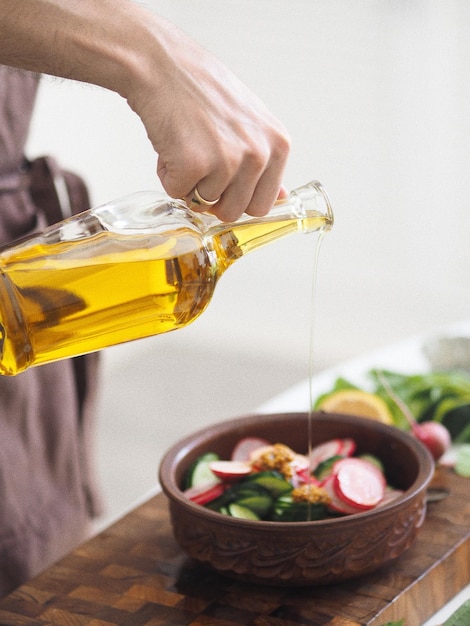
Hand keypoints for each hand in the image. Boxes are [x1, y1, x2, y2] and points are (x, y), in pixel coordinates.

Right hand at [124, 18, 289, 221]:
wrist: (163, 65)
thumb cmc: (203, 91)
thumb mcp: (251, 123)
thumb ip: (266, 162)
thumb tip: (281, 197)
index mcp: (278, 146)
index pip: (262, 205)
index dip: (236, 199)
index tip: (223, 184)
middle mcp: (258, 154)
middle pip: (233, 212)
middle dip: (211, 197)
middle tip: (200, 164)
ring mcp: (227, 160)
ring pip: (203, 205)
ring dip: (187, 183)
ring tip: (185, 147)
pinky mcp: (194, 164)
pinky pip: (177, 193)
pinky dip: (167, 175)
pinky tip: (171, 145)